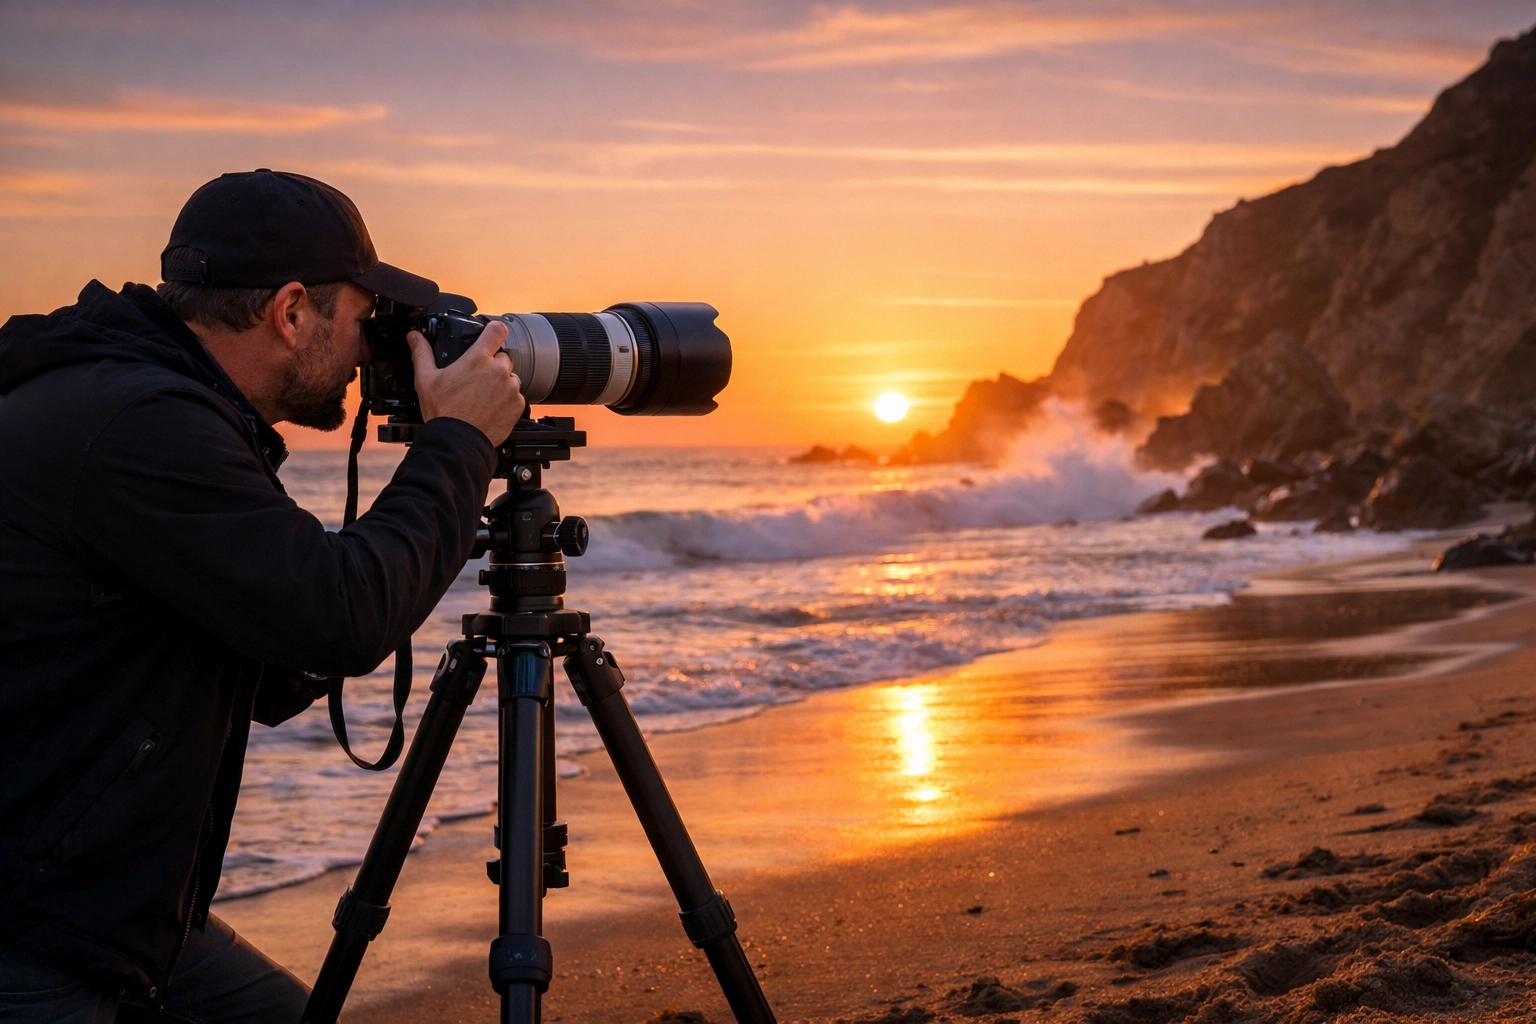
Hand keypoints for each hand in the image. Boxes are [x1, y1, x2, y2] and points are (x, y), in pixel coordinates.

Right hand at [406, 320, 524, 445]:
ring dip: (500, 384)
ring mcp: (511, 388)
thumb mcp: (426, 379)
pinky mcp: (517, 405)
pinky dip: (506, 401)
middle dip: (491, 366)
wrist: (457, 441)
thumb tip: (414, 337)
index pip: (497, 330)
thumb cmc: (443, 412)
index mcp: (478, 359)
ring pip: (510, 378)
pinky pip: (516, 397)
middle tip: (475, 381)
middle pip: (502, 358)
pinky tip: (489, 409)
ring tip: (481, 398)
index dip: (494, 330)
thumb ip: (422, 353)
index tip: (492, 334)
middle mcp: (498, 371)